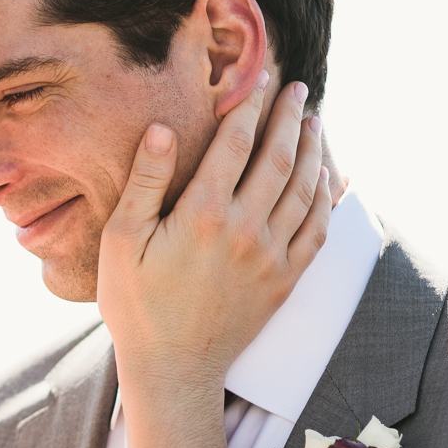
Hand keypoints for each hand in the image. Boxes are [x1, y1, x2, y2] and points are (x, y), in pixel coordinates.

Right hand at [95, 71, 332, 393]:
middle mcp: (245, 230)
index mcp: (203, 213)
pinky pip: (317, 230)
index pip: (236, 142)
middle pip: (279, 158)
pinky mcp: (284, 281)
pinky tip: (325, 180)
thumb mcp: (120, 241)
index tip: (260, 78)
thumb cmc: (135, 305)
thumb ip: (144, 183)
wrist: (172, 369)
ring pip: (305, 190)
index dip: (250, 105)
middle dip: (291, 118)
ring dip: (313, 151)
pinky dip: (326, 199)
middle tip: (299, 90)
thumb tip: (162, 130)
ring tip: (316, 124)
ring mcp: (271, 256)